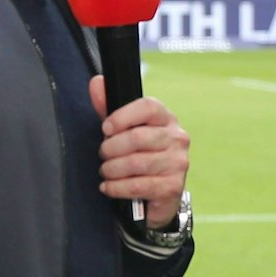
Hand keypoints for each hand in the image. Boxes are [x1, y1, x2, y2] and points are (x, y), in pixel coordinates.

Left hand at [90, 76, 188, 228]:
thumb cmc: (140, 156)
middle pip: (138, 137)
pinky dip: (117, 187)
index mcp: (166, 119)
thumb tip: (97, 82)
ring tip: (106, 172)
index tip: (105, 128)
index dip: (123, 116)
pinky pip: (138, 185)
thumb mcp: (123, 130)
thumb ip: (109, 108)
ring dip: (112, 169)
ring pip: (136, 163)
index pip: (149, 107)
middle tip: (103, 155)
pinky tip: (109, 187)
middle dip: (111, 148)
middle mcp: (177, 138)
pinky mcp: (173, 186)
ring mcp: (178, 163)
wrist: (158, 194)